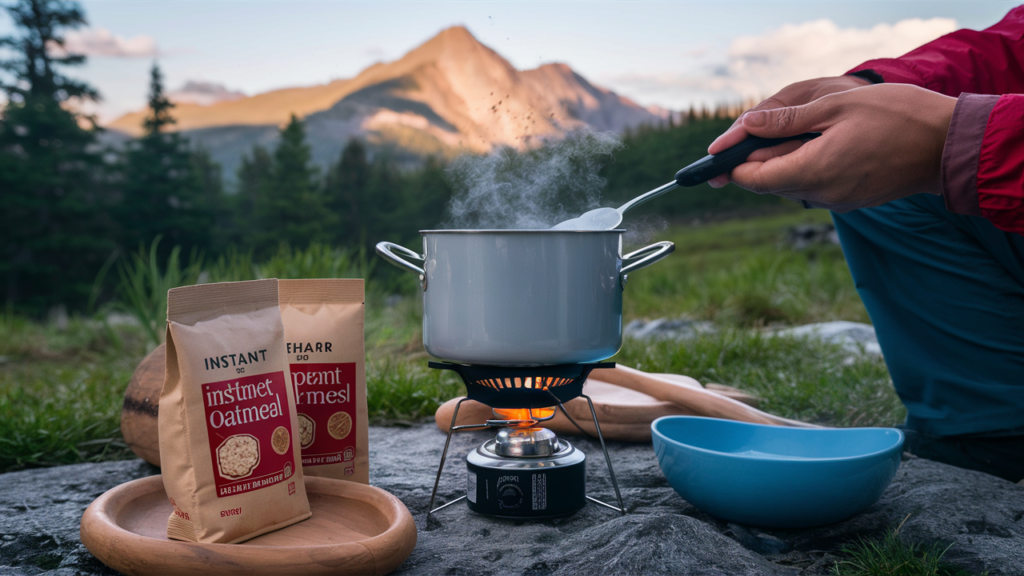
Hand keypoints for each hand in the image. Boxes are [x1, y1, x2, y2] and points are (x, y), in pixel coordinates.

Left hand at [711, 84, 956, 211]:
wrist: (949, 145)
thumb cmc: (897, 117)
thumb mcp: (835, 106)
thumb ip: (786, 121)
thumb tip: (744, 127)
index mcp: (812, 171)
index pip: (753, 178)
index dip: (734, 164)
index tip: (724, 150)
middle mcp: (821, 194)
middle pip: (769, 183)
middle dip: (756, 161)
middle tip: (757, 133)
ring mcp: (838, 201)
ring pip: (792, 184)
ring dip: (785, 162)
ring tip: (801, 133)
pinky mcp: (852, 200)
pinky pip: (816, 186)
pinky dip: (808, 167)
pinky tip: (823, 144)